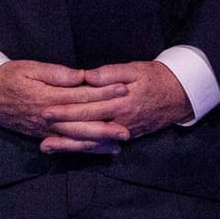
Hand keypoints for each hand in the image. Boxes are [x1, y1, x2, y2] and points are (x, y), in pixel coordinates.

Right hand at [0, 60, 127, 153]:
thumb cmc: (8, 77)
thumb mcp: (28, 68)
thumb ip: (55, 73)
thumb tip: (80, 76)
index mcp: (46, 96)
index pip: (80, 95)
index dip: (102, 92)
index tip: (122, 88)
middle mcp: (48, 116)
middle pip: (82, 121)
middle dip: (107, 122)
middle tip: (129, 123)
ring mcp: (47, 128)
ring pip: (77, 137)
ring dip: (101, 139)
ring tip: (122, 139)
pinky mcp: (44, 135)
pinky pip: (69, 144)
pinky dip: (87, 148)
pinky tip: (104, 149)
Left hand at [39, 61, 192, 150]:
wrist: (181, 95)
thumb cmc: (155, 78)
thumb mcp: (134, 69)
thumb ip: (111, 73)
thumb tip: (89, 77)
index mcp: (120, 102)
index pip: (88, 108)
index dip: (66, 110)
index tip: (45, 110)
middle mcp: (121, 120)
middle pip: (87, 127)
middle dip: (62, 131)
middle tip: (39, 132)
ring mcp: (125, 130)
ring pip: (93, 140)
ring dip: (70, 145)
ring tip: (47, 146)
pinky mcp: (127, 135)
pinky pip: (103, 143)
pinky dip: (86, 147)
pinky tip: (70, 148)